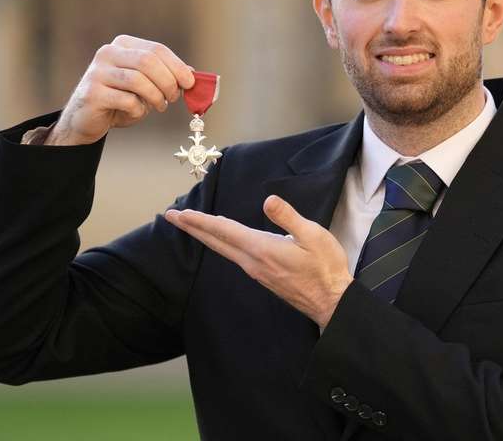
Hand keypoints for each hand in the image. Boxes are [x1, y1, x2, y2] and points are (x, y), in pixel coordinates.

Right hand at [46, 35, 196, 145]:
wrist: (86, 118)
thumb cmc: (121, 99)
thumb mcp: (147, 85)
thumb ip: (167, 76)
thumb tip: (194, 75)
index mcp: (123, 45)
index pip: (156, 49)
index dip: (177, 66)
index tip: (190, 83)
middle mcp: (108, 53)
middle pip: (148, 62)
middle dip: (168, 82)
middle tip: (174, 98)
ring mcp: (97, 72)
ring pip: (138, 80)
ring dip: (156, 97)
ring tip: (159, 106)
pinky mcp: (92, 93)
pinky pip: (126, 100)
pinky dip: (138, 110)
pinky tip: (136, 112)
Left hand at [164, 195, 353, 327]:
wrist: (330, 301)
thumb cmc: (325, 267)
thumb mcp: (313, 235)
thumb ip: (288, 217)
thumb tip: (267, 201)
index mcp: (262, 249)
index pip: (225, 231)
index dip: (201, 221)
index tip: (180, 214)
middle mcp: (253, 262)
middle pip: (216, 242)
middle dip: (193, 228)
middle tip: (171, 217)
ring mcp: (257, 271)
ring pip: (224, 249)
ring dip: (205, 235)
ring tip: (192, 224)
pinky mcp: (263, 275)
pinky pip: (234, 255)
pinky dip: (221, 243)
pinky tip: (222, 239)